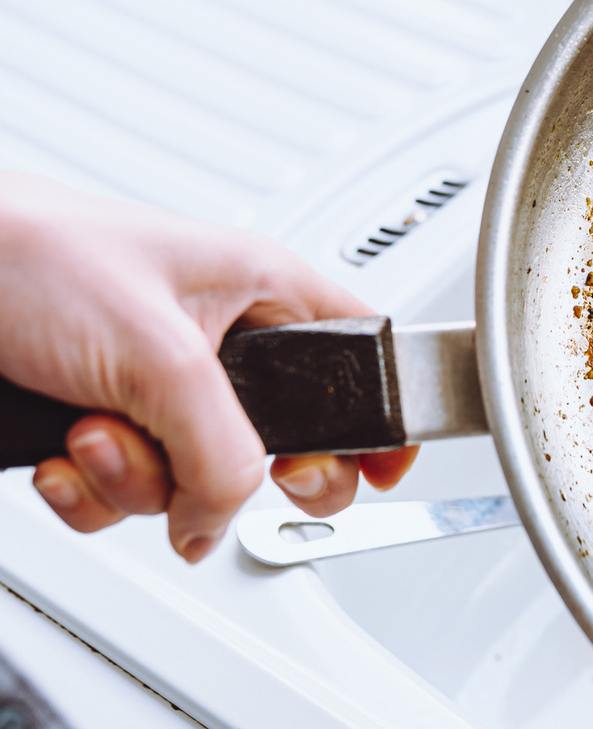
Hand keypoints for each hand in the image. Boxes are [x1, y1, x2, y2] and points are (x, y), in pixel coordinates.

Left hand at [0, 173, 417, 561]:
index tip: (382, 470)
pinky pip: (128, 494)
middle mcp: (220, 343)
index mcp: (263, 292)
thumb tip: (225, 516)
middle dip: (232, 476)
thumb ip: (222, 448)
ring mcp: (158, 389)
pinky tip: (63, 450)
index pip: (360, 358)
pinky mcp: (103, 421)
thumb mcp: (160, 355)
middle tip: (217, 480)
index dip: (378, 417)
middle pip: (280, 445)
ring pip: (194, 481)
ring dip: (136, 479)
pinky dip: (89, 491)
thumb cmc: (30, 253)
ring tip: (94, 431)